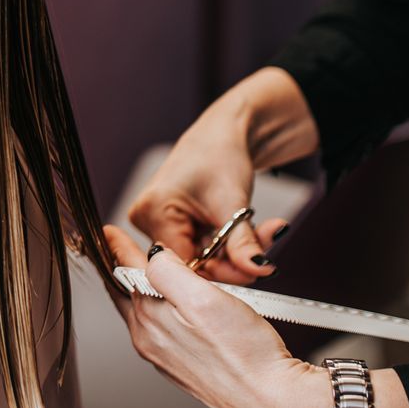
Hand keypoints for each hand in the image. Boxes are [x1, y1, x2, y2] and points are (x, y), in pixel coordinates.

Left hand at [104, 227, 327, 407]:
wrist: (272, 402)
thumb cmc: (245, 354)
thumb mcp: (204, 299)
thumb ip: (168, 272)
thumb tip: (151, 253)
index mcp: (149, 320)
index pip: (124, 273)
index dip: (118, 247)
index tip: (109, 230)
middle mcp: (150, 340)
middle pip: (128, 293)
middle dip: (126, 268)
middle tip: (123, 247)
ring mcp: (165, 356)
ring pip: (145, 311)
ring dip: (146, 289)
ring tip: (149, 271)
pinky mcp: (183, 366)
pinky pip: (163, 329)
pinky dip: (163, 310)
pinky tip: (177, 306)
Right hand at [125, 120, 287, 284]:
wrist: (221, 136)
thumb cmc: (220, 155)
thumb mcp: (233, 204)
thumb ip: (243, 243)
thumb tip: (259, 270)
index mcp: (152, 211)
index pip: (183, 264)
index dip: (219, 271)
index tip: (251, 271)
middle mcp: (145, 218)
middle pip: (190, 263)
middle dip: (230, 262)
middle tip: (263, 255)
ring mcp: (153, 221)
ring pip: (197, 257)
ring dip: (229, 253)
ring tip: (260, 234)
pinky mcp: (166, 223)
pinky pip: (196, 247)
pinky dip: (222, 245)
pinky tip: (243, 234)